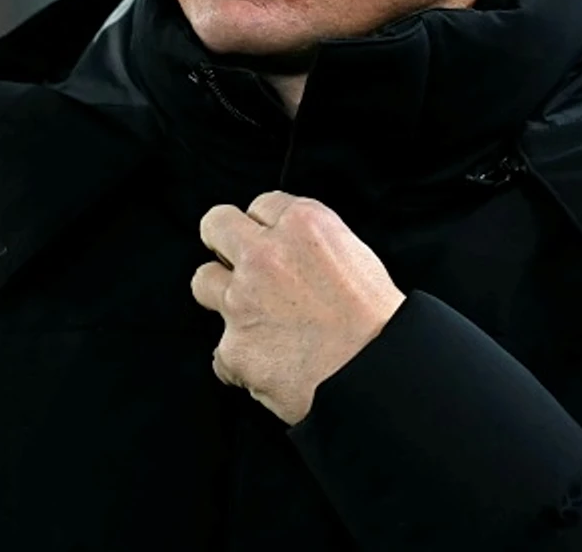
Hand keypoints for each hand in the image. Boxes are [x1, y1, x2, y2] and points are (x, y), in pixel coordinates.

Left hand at [190, 191, 405, 424]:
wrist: (377, 377)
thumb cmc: (378, 323)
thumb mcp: (356, 256)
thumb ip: (312, 244)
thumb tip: (290, 251)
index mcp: (302, 225)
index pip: (261, 205)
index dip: (265, 227)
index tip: (271, 243)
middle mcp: (264, 255)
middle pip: (216, 224)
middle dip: (223, 242)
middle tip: (236, 262)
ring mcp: (242, 301)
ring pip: (203, 281)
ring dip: (223, 297)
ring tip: (253, 318)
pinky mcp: (233, 348)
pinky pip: (222, 350)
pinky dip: (241, 360)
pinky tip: (271, 366)